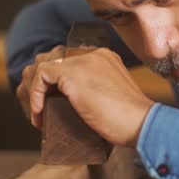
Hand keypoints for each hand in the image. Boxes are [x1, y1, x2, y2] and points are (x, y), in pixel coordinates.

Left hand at [16, 47, 154, 146]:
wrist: (142, 124)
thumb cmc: (130, 122)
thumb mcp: (112, 99)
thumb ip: (95, 94)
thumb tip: (74, 106)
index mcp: (104, 58)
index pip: (69, 63)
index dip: (55, 85)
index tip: (52, 108)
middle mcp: (94, 54)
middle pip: (54, 61)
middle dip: (42, 86)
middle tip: (41, 111)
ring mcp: (83, 61)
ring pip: (45, 67)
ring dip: (36, 91)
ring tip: (38, 115)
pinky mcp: (73, 73)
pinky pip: (41, 75)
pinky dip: (35, 95)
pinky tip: (39, 115)